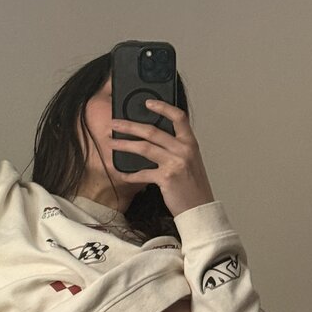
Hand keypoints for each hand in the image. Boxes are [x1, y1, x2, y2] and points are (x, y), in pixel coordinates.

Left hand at [110, 99, 214, 218]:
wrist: (199, 208)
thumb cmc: (193, 186)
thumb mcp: (190, 161)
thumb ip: (177, 148)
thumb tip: (155, 140)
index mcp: (190, 143)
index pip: (178, 117)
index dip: (163, 107)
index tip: (148, 102)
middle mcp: (183, 150)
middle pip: (153, 131)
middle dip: (130, 125)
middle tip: (115, 123)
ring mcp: (175, 163)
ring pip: (144, 148)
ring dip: (124, 144)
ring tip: (112, 143)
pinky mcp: (166, 178)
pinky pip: (142, 173)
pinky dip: (130, 174)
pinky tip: (122, 174)